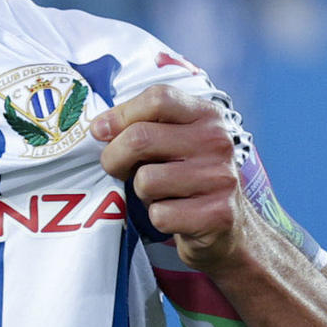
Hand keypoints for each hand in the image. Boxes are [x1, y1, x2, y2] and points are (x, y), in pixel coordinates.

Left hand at [92, 84, 248, 272]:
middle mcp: (218, 142)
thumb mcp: (174, 142)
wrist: (227, 228)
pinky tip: (174, 214)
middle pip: (141, 138)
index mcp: (207, 116)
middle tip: (116, 168)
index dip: (120, 114)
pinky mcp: (217, 214)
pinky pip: (160, 214)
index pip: (158, 98)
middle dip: (114, 157)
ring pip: (146, 180)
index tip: (101, 131)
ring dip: (141, 192)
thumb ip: (141, 126)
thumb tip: (99, 127)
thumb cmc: (187, 178)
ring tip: (159, 193)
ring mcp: (220, 178)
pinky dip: (157, 218)